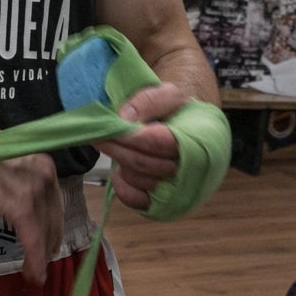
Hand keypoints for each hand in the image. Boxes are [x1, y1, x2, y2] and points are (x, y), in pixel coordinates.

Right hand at [0, 153, 62, 284]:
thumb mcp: (9, 164)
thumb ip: (20, 181)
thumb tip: (20, 201)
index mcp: (44, 166)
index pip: (55, 203)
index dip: (53, 226)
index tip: (49, 243)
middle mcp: (46, 177)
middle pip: (54, 219)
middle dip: (49, 244)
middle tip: (42, 262)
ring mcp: (35, 191)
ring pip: (45, 233)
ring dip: (41, 258)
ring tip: (35, 275)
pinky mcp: (21, 206)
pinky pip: (33, 240)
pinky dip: (34, 260)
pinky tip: (33, 274)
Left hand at [96, 84, 190, 210]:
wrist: (187, 128)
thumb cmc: (176, 111)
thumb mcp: (166, 94)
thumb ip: (147, 101)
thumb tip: (123, 118)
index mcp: (197, 138)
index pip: (158, 143)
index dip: (130, 136)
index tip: (109, 128)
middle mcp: (192, 169)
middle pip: (145, 163)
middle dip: (117, 148)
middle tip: (98, 136)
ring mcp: (178, 189)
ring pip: (139, 181)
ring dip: (122, 163)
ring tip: (117, 147)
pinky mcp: (164, 202)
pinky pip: (137, 201)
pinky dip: (123, 186)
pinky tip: (121, 170)